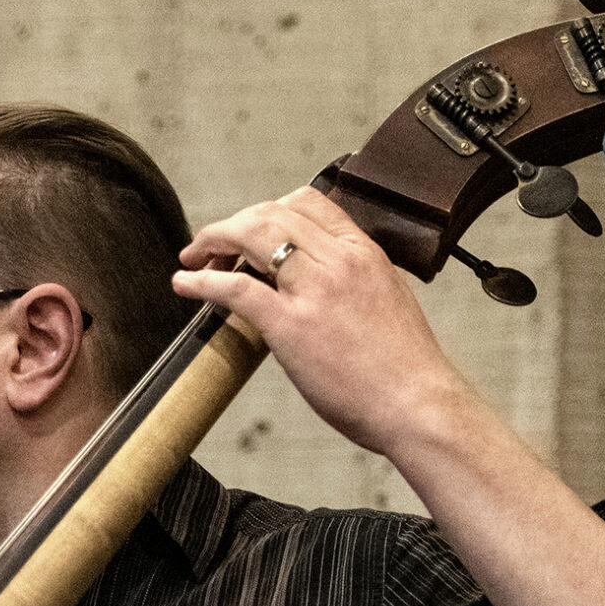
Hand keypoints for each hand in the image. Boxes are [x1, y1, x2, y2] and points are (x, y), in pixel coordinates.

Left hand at [173, 186, 474, 457]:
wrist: (419, 405)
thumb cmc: (405, 368)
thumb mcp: (386, 301)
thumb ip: (353, 282)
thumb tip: (321, 285)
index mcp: (364, 252)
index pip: (308, 201)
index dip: (267, 209)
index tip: (249, 229)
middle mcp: (340, 261)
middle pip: (271, 213)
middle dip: (232, 224)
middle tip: (210, 245)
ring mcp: (314, 290)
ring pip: (251, 237)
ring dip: (213, 242)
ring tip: (194, 260)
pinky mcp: (291, 325)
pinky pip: (235, 288)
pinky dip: (202, 282)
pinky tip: (185, 284)